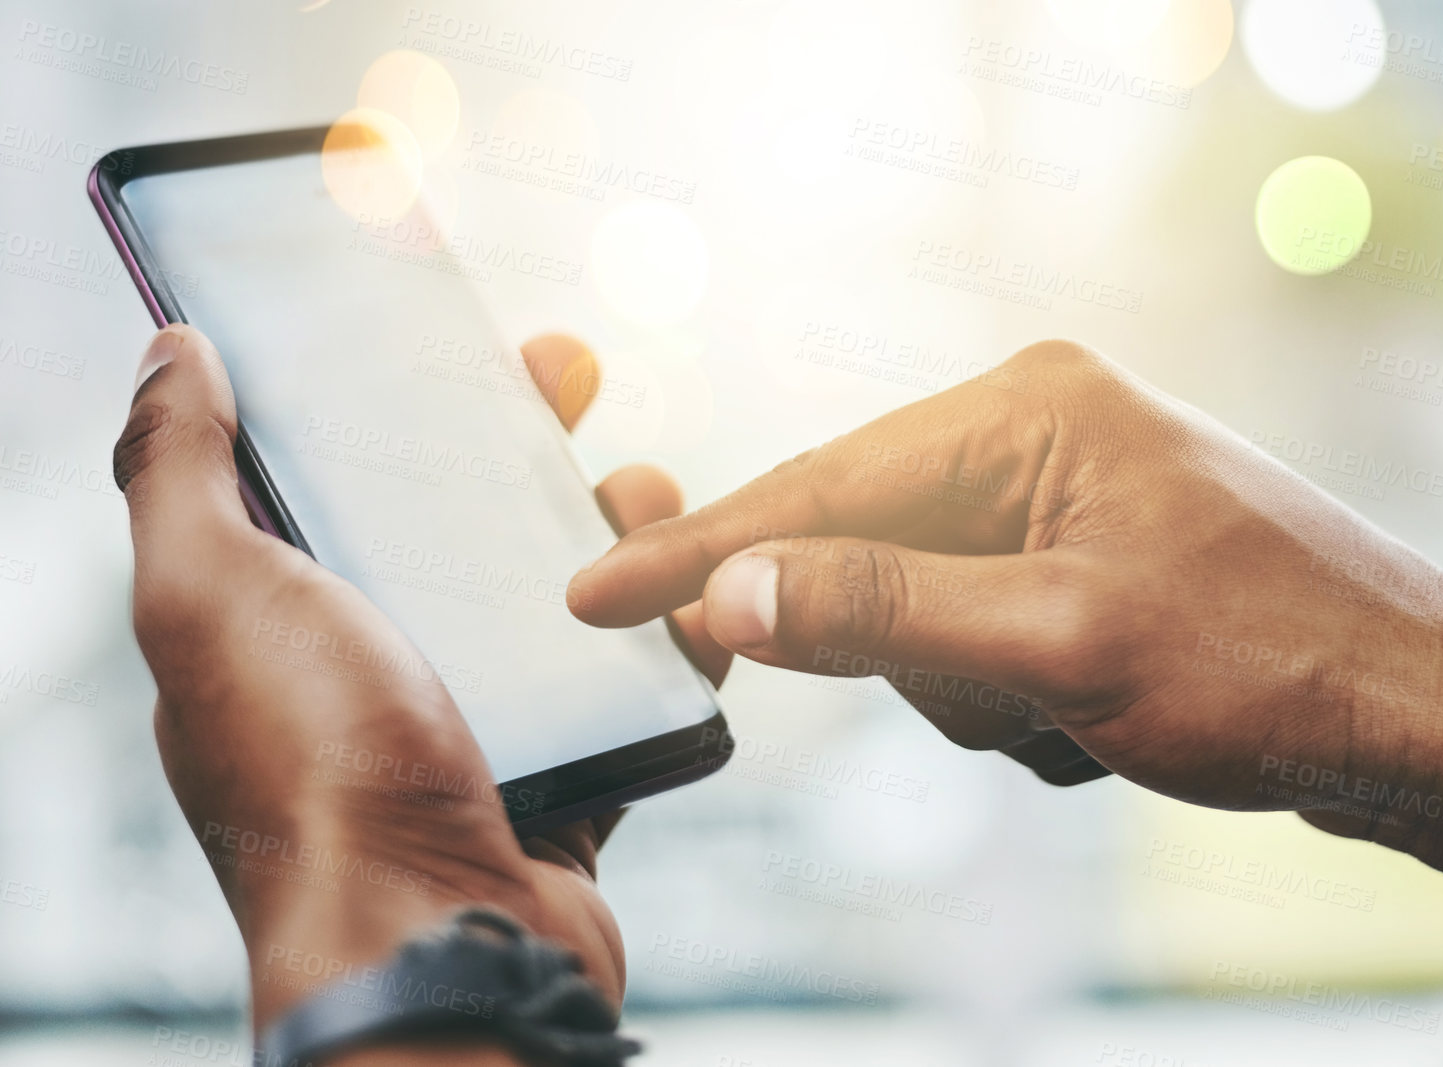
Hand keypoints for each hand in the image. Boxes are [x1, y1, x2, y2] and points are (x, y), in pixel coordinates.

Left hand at [112, 325, 727, 1037]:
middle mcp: (372, 676)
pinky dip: (672, 645)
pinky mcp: (562, 786)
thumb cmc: (316, 770)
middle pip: (459, 527)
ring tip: (659, 490)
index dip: (393, 397)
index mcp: (279, 623)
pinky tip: (710, 595)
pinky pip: (630, 696)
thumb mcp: (213, 594)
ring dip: (613, 535)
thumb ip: (178, 473)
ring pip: (558, 605)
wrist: (439, 941)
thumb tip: (168, 350)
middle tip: (573, 374)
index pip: (338, 480)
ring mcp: (473, 734)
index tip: (458, 333)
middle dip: (519, 442)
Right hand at [567, 340, 1442, 914]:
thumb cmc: (1266, 662)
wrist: (1418, 715)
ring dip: (987, 695)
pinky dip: (1027, 704)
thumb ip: (883, 614)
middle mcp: (1042, 429)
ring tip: (1099, 710)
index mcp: (1029, 407)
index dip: (706, 554)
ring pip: (926, 619)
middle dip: (920, 657)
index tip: (597, 597)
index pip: (823, 483)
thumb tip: (729, 593)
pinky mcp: (1093, 560)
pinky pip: (988, 641)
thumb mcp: (1058, 646)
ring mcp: (1070, 494)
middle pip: (872, 551)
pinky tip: (1120, 716)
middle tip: (1019, 698)